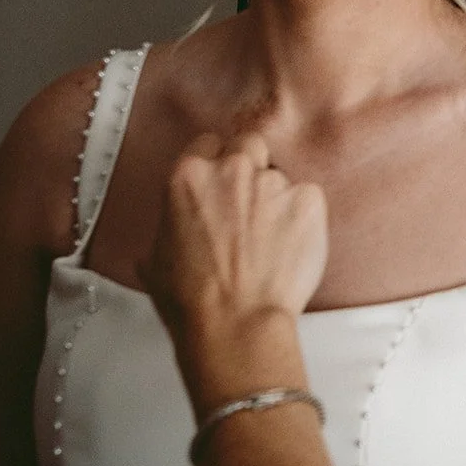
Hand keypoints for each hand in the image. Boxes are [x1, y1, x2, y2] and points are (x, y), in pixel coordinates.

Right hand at [142, 133, 327, 348]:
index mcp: (189, 176)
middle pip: (249, 144)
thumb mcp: (156, 253)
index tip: (221, 183)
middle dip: (250, 165)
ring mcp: (274, 182)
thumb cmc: (192, 299)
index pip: (208, 144)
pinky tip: (291, 244)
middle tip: (249, 202)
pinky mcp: (309, 199)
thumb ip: (173, 221)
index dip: (216, 163)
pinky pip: (308, 197)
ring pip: (280, 176)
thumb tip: (177, 226)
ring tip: (270, 238)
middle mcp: (232, 169)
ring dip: (276, 198)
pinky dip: (303, 216)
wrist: (235, 321)